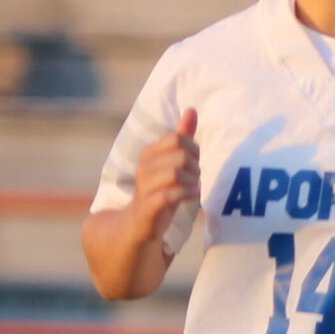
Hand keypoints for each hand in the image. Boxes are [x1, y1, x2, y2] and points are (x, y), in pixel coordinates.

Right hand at [132, 107, 198, 248]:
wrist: (138, 224)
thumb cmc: (160, 190)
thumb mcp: (172, 162)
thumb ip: (182, 137)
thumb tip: (192, 109)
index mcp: (150, 153)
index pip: (179, 138)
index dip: (194, 149)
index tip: (195, 161)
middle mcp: (144, 166)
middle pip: (181, 155)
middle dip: (196, 167)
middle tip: (196, 177)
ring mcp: (144, 186)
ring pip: (176, 173)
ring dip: (193, 181)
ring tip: (194, 187)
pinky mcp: (148, 207)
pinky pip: (169, 195)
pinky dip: (186, 194)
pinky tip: (193, 196)